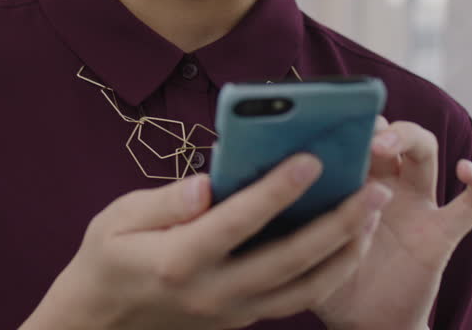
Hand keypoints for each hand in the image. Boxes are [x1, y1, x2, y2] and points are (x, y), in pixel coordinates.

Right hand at [23, 154, 394, 329]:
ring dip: (344, 251)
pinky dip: (328, 273)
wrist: (99, 326)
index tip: (311, 159)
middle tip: (372, 189)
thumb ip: (164, 202)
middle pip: (288, 260)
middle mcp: (212, 291)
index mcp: (178, 260)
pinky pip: (295, 299)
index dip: (276, 191)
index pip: (238, 222)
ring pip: (304, 287)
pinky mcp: (241, 320)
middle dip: (337, 223)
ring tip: (372, 213)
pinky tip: (347, 242)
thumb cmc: (106, 261)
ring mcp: (231, 312)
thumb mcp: (116, 221)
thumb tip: (207, 184)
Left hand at [312, 117, 471, 329]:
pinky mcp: (441, 234)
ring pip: (425, 153)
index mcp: (353, 183)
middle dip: (378, 126)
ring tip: (387, 144)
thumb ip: (296, 218)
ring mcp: (416, 206)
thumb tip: (272, 183)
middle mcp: (386, 185)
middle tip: (357, 136)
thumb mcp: (305, 247)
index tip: (328, 123)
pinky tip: (468, 170)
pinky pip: (471, 205)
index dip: (347, 124)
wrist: (364, 326)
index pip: (355, 137)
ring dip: (410, 138)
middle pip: (392, 133)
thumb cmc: (329, 282)